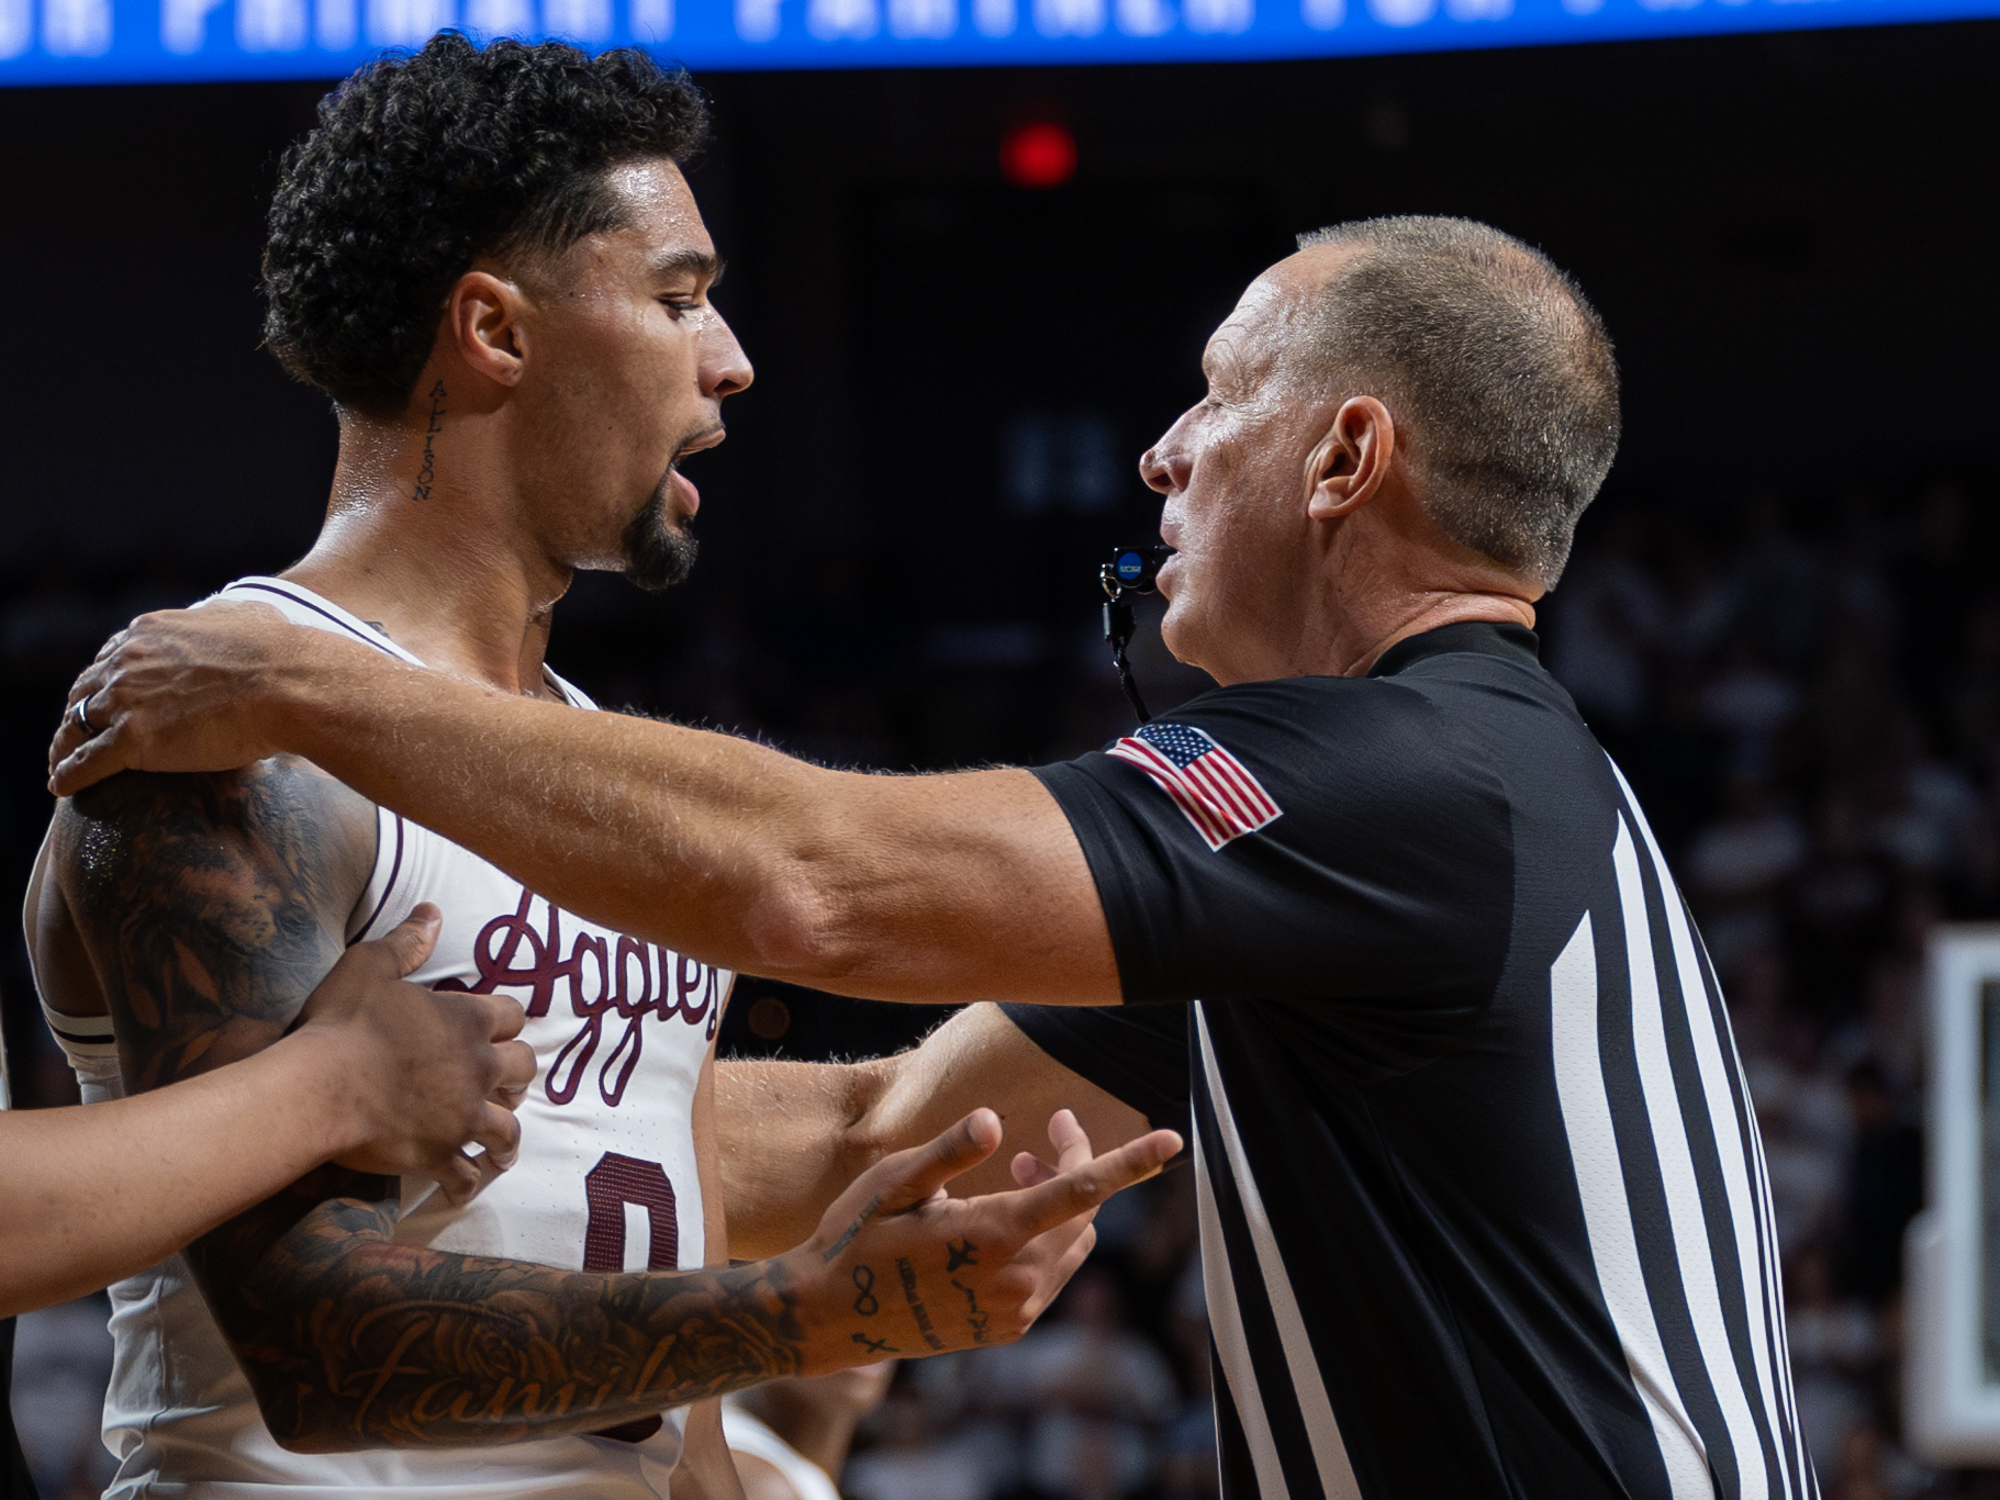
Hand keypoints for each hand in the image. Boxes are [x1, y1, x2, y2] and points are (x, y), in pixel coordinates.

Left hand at [49, 601, 320, 794]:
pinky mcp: (132, 739)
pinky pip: (85, 761)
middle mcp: (128, 661)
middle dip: (77, 713)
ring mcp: (126, 700)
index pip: (109, 658)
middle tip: (75, 734)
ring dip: (64, 746)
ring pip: (76, 726)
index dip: (103, 682)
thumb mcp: (244, 614)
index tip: (103, 698)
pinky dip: (69, 775)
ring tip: (60, 763)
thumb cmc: (282, 652)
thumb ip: (223, 616)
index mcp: (150, 631)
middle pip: (84, 691)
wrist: (291, 684)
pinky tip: (62, 786)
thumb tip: (231, 614)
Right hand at [295, 904, 537, 1204]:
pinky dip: (467, 1183)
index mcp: (466, 1021)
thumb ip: (406, 942)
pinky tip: (465, 1187)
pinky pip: (465, 1176)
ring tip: (502, 1144)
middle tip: (507, 1083)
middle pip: (522, 1070)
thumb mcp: (370, 967)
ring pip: (507, 1129)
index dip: (508, 1021)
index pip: (513, 1015)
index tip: (501, 1028)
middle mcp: (476, 1069)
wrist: (318, 1088)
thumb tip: (433, 911)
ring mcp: (461, 1116)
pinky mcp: (439, 1153)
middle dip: (517, 1075)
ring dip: (506, 1136)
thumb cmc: (341, 1024)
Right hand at [787, 1108, 1180, 1372]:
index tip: (1174, 1139)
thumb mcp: (894, 1183)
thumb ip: (949, 1152)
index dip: (1130, 1161)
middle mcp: (1015, 1279)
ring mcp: (1014, 1311)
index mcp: (994, 1234)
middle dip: (1072, 1163)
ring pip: (1072, 1244)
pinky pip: (1051, 1276)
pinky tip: (1002, 1222)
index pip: (1081, 1190)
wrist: (829, 1319)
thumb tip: (994, 1120)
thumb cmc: (856, 1237)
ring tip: (1016, 1170)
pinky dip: (1044, 1240)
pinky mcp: (1006, 1329)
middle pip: (1081, 1211)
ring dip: (1057, 1204)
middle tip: (1044, 1132)